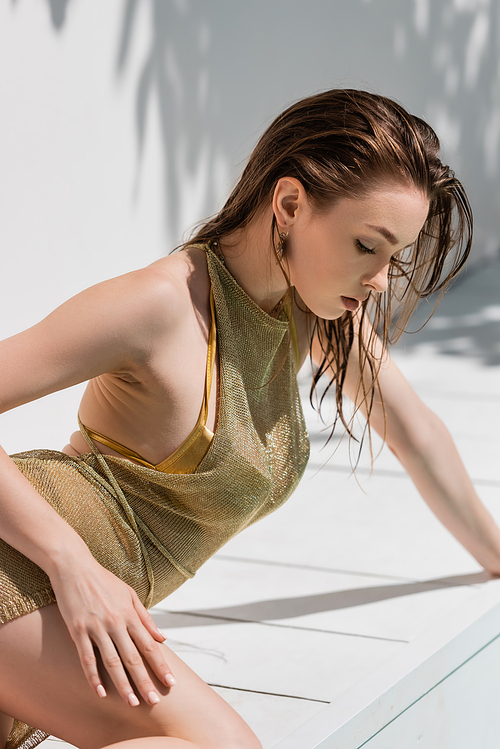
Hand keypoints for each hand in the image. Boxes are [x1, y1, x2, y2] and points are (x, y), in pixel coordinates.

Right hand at [49, 556, 175, 705]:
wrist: (74, 567)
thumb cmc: (104, 581)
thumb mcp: (129, 594)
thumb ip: (145, 617)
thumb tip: (162, 638)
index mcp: (130, 614)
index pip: (149, 645)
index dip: (160, 665)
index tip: (170, 682)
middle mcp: (116, 623)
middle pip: (133, 658)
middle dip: (145, 681)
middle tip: (154, 701)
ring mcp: (96, 627)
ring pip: (112, 662)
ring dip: (123, 685)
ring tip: (132, 703)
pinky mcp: (78, 630)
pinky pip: (87, 658)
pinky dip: (93, 676)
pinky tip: (100, 692)